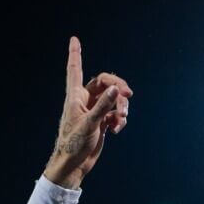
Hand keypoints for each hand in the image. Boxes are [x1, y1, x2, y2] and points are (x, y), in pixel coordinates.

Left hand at [43, 38, 130, 188]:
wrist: (74, 164)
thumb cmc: (74, 144)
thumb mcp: (90, 124)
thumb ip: (103, 106)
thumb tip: (117, 89)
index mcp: (75, 96)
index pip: (75, 69)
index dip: (75, 54)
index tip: (74, 39)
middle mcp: (84, 100)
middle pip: (105, 82)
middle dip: (119, 87)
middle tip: (128, 95)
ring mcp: (94, 110)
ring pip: (114, 98)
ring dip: (121, 107)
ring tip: (121, 120)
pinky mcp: (102, 121)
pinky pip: (116, 113)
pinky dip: (120, 119)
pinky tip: (116, 130)